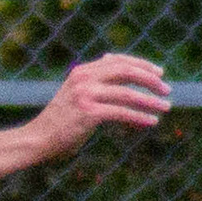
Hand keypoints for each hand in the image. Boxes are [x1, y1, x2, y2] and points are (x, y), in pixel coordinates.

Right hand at [26, 54, 171, 158]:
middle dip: (151, 79)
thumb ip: (94, 79)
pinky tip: (151, 121)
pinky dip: (139, 117)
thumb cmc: (57, 121)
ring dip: (151, 101)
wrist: (35, 140)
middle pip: (126, 71)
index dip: (142, 64)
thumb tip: (112, 60)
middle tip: (166, 89)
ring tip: (166, 107)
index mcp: (81, 72)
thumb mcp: (75, 93)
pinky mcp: (88, 113)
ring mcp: (85, 95)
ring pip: (128, 93)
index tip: (159, 72)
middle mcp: (83, 79)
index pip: (118, 61)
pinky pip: (122, 113)